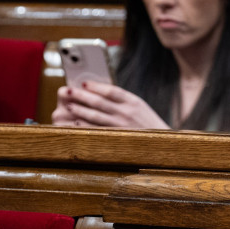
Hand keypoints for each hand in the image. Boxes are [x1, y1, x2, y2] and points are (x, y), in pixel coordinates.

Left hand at [50, 81, 168, 128]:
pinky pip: (97, 131)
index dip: (95, 86)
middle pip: (99, 102)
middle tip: (67, 91)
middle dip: (81, 95)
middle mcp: (127, 113)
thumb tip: (100, 92)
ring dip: (80, 110)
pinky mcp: (117, 139)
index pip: (111, 90)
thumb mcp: (140, 107)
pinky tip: (75, 123)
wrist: (162, 145)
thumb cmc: (148, 124)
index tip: (82, 83)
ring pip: (96, 116)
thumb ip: (123, 100)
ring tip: (68, 105)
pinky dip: (85, 126)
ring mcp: (121, 127)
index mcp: (133, 102)